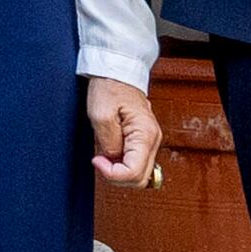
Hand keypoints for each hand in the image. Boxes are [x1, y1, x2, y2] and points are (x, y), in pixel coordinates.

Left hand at [85, 74, 166, 188]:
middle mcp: (153, 141)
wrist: (116, 72)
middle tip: (99, 159)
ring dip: (118, 171)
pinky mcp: (142, 141)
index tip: (97, 160)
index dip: (112, 174)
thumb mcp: (100, 115)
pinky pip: (135, 163)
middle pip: (140, 179)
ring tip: (104, 152)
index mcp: (145, 135)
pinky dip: (121, 163)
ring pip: (139, 174)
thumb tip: (113, 160)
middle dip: (116, 176)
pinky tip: (110, 151)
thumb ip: (108, 143)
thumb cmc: (109, 88)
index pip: (134, 173)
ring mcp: (149, 141)